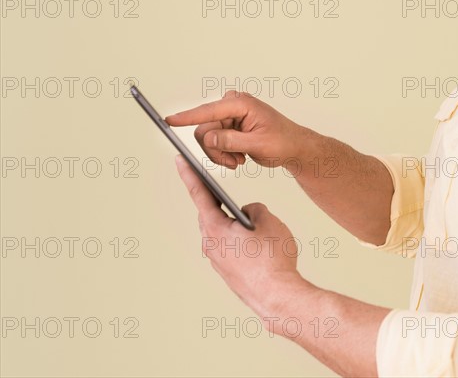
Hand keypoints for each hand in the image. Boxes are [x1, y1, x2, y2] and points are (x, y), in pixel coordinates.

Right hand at [166, 91, 312, 169]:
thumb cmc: (282, 142)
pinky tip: (240, 156)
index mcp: (240, 104)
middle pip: (204, 130)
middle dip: (216, 150)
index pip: (208, 111)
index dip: (187, 117)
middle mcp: (232, 106)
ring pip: (207, 139)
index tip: (169, 120)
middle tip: (234, 161)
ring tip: (239, 159)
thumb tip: (208, 138)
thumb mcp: (258, 144)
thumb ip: (231, 141)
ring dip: (221, 154)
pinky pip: (213, 143)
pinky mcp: (228, 126)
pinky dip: (224, 154)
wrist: (292, 147)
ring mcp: (229, 116)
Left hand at [175, 154, 304, 313]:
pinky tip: (254, 242)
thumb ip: (255, 209)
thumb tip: (249, 214)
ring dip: (231, 224)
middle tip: (218, 188)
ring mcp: (218, 263)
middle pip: (210, 215)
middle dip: (217, 202)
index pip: (199, 194)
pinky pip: (231, 250)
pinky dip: (239, 241)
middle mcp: (211, 246)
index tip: (179, 160)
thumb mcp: (268, 220)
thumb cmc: (272, 259)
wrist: (278, 297)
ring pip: (222, 234)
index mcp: (215, 229)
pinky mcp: (228, 274)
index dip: (189, 174)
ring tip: (249, 221)